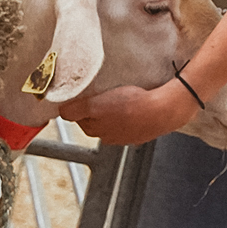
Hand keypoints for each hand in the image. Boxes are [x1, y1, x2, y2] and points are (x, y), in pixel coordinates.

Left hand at [59, 80, 193, 144]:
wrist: (164, 110)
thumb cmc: (133, 106)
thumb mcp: (96, 105)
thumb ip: (75, 109)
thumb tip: (62, 112)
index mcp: (96, 130)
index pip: (77, 117)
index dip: (79, 104)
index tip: (84, 93)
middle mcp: (109, 136)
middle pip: (93, 119)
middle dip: (95, 106)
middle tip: (101, 91)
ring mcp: (126, 134)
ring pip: (112, 119)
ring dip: (113, 108)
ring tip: (120, 94)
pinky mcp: (142, 130)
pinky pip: (130, 118)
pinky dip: (130, 110)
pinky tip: (135, 101)